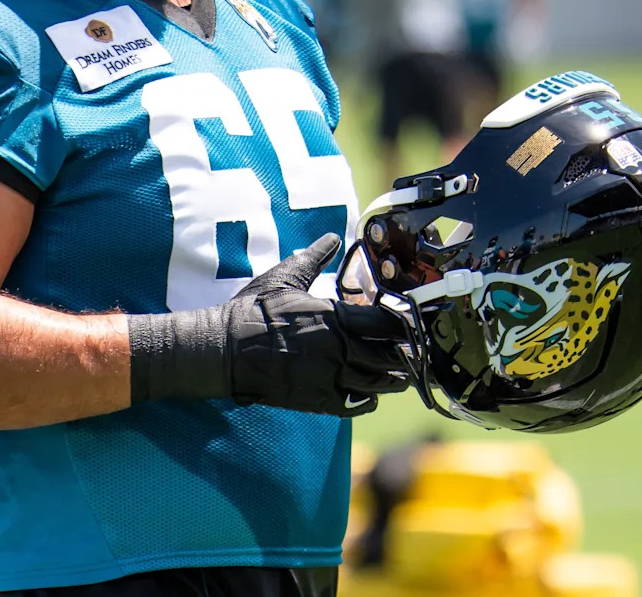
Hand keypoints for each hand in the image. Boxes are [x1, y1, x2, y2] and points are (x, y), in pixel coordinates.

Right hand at [128, 234, 409, 416]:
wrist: (227, 349)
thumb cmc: (255, 310)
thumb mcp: (286, 276)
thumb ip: (315, 257)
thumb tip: (333, 236)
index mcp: (334, 318)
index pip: (386, 323)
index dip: (404, 324)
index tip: (412, 323)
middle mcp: (339, 350)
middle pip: (389, 355)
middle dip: (405, 354)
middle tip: (414, 351)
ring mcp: (329, 378)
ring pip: (376, 383)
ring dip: (393, 379)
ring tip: (401, 375)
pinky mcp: (317, 399)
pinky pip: (354, 405)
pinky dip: (368, 401)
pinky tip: (372, 395)